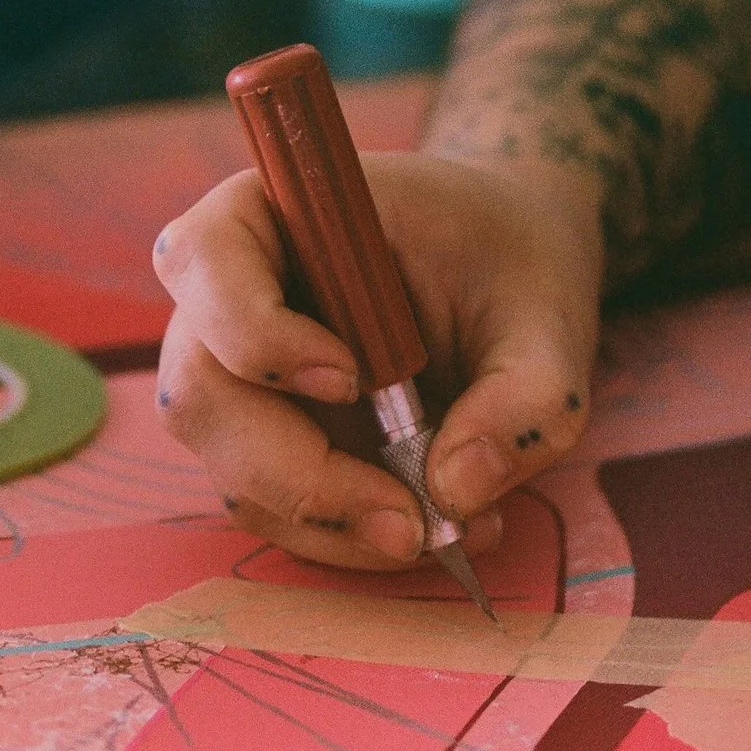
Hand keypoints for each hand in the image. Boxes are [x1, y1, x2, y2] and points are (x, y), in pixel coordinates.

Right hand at [152, 154, 603, 570]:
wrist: (509, 273)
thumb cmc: (511, 262)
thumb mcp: (548, 316)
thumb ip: (525, 397)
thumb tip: (456, 489)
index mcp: (267, 215)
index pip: (204, 262)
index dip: (258, 332)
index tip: (352, 379)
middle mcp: (223, 300)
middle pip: (201, 398)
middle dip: (302, 477)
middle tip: (410, 521)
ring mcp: (235, 382)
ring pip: (236, 476)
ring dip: (336, 522)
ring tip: (454, 527)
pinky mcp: (264, 445)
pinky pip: (277, 511)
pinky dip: (350, 536)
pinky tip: (436, 522)